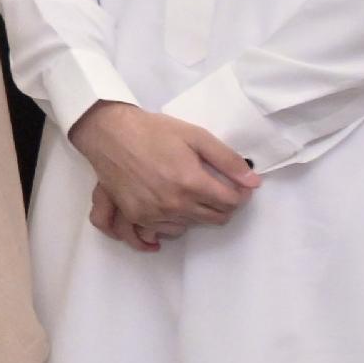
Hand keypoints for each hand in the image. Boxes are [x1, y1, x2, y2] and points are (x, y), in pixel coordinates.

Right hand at [70, 101, 257, 240]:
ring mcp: (154, 213)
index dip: (239, 194)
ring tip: (188, 194)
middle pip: (215, 218)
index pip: (231, 202)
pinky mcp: (137, 216)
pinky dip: (173, 222)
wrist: (110, 134)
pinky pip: (165, 231)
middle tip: (214, 189)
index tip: (236, 186)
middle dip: (222, 206)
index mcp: (192, 183)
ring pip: (190, 226)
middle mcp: (174, 204)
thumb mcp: (196, 136)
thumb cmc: (154, 131)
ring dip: (196, 214)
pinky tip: (171, 208)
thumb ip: (228, 160)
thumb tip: (253, 183)